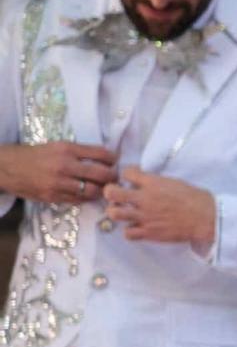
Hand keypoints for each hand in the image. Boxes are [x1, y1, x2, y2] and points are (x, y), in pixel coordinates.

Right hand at [0, 141, 118, 203]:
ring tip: (104, 188)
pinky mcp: (53, 197)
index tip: (116, 161)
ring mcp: (59, 183)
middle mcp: (64, 166)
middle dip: (113, 177)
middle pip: (101, 174)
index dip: (113, 159)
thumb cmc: (36, 155)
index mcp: (67, 149)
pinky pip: (79, 200)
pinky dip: (87, 198)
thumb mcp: (57, 146)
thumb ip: (80, 151)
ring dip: (102, 190)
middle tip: (115, 178)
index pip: (100, 154)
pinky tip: (89, 194)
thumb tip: (106, 157)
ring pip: (92, 191)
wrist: (8, 167)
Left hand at [104, 168, 217, 247]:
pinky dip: (130, 231)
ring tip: (124, 212)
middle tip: (117, 195)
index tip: (131, 179)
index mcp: (153, 183)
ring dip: (117, 212)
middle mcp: (145, 199)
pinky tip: (137, 227)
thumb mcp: (175, 182)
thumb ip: (156, 182)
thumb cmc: (195, 199)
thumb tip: (145, 181)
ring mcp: (145, 217)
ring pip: (114, 214)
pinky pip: (127, 233)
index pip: (127, 172)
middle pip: (112, 193)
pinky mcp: (149, 232)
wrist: (206, 218)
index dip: (127, 175)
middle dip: (111, 192)